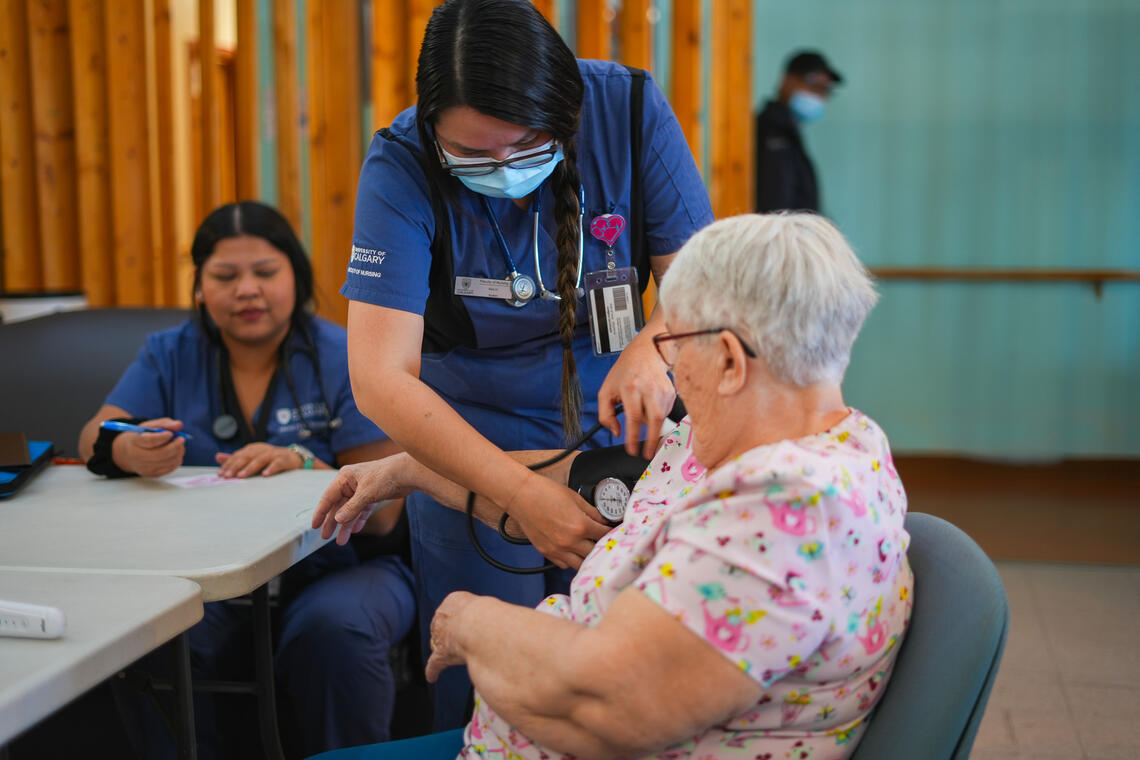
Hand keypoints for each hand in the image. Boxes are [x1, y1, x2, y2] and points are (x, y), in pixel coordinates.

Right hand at [112, 417, 185, 476]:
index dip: (163, 437)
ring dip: (178, 452)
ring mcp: (145, 468)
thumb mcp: (150, 426)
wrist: (129, 453)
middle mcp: (138, 457)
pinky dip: (177, 459)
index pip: (150, 441)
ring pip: (168, 461)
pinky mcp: (152, 474)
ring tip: (178, 444)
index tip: (170, 433)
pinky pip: (170, 468)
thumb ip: (165, 423)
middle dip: (175, 446)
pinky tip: (175, 452)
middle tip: (181, 438)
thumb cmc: (142, 437)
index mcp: (135, 442)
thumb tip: (179, 425)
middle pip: (161, 454)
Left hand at [216, 443, 307, 477]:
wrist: (294, 458)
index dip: (229, 464)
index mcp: (253, 449)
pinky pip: (277, 463)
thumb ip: (236, 459)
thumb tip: (217, 457)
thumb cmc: (271, 459)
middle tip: (227, 476)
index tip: (221, 474)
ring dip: (250, 468)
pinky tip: (265, 475)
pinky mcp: (285, 459)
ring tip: (241, 476)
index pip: (238, 455)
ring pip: (260, 459)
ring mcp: (274, 454)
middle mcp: (262, 449)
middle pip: (247, 456)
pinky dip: (271, 468)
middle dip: (236, 466)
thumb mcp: (252, 458)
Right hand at [311, 456, 412, 544]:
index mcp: (345, 477)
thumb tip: (337, 520)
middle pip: (338, 506)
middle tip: (326, 537)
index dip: (321, 512)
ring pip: (350, 510)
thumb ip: (351, 508)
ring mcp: (362, 490)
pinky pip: (362, 510)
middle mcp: (351, 483)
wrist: (408, 472)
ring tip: (342, 541)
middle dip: (333, 522)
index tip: (314, 526)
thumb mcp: (366, 494)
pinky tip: (355, 530)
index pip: (328, 497)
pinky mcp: (373, 495)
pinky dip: (358, 520)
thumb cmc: (386, 476)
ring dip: (346, 525)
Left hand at [425, 591, 479, 682]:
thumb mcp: (485, 606)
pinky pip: (434, 664)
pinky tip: (432, 677)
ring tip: (450, 655)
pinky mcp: (440, 655)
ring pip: (437, 643)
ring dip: (442, 649)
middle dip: (448, 633)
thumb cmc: (487, 615)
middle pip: (442, 626)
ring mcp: (440, 637)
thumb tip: (496, 623)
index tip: (466, 622)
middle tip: (460, 639)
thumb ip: (485, 614)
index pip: (453, 610)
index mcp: (454, 601)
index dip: (459, 618)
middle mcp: (442, 617)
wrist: (478, 626)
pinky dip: (433, 671)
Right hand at [503, 473, 610, 569]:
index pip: (605, 535)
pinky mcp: (547, 552)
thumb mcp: (575, 498)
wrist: (522, 496)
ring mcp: (558, 549)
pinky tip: (573, 552)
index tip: (614, 531)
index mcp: (580, 526)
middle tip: (605, 542)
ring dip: (587, 558)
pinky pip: (564, 564)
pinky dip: (571, 560)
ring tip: (590, 551)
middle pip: (595, 553)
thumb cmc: (546, 493)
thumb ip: (592, 512)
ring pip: (580, 564)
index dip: (612, 532)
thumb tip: (603, 520)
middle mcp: (570, 541)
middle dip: (602, 547)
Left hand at [598, 336, 675, 457]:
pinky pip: (665, 412)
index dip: (633, 438)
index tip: (632, 450)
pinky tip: (650, 408)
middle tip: (647, 454)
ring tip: (645, 425)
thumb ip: (605, 414)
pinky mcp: (671, 392)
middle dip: (652, 441)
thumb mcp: (606, 390)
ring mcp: (662, 390)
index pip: (633, 418)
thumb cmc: (625, 372)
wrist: (646, 353)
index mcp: (630, 387)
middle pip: (654, 420)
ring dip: (653, 427)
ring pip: (660, 418)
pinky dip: (657, 416)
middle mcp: (648, 388)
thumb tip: (616, 432)